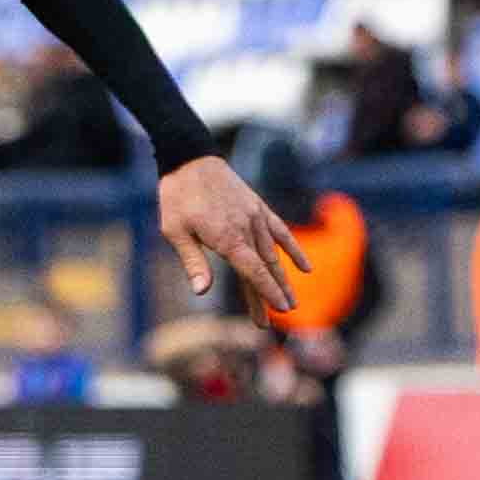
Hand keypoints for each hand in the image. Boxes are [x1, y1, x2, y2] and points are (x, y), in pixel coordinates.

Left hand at [157, 156, 311, 315]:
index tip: (280, 310)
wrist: (190, 158)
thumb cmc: (178, 196)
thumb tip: (202, 292)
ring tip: (290, 302)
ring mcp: (256, 217)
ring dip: (282, 279)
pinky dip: (293, 249)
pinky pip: (280, 231)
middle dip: (272, 295)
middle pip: (265, 268)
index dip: (267, 293)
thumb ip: (192, 261)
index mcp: (228, 237)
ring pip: (274, 254)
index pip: (254, 272)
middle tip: (276, 321)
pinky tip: (305, 267)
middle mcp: (247, 228)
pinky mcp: (258, 207)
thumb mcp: (174, 231)